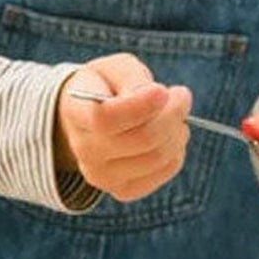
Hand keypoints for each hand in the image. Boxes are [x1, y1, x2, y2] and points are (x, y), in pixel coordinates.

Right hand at [54, 54, 191, 201]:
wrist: (87, 119)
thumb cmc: (105, 87)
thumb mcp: (114, 68)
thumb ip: (133, 78)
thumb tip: (160, 98)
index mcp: (77, 113)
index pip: (106, 119)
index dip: (141, 105)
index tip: (163, 90)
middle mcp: (85, 150)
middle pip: (143, 138)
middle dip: (173, 113)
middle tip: (181, 96)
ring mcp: (102, 176)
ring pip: (157, 157)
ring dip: (178, 132)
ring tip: (176, 115)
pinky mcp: (122, 190)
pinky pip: (162, 173)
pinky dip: (176, 152)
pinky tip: (170, 137)